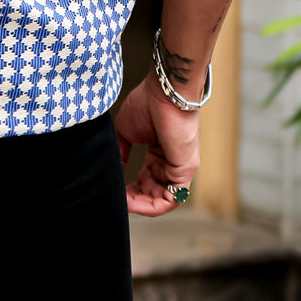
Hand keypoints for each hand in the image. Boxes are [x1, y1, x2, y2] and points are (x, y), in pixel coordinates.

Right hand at [114, 73, 200, 216]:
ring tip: (123, 203)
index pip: (146, 181)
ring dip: (140, 205)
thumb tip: (119, 164)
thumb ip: (122, 150)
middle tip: (117, 200)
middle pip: (153, 193)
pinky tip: (133, 203)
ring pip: (161, 200)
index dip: (130, 190)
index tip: (115, 192)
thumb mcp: (125, 130)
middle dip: (134, 200)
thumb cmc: (147, 105)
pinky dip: (151, 206)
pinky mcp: (185, 173)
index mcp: (158, 154)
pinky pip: (170, 200)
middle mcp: (170, 164)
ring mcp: (179, 169)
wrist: (164, 94)